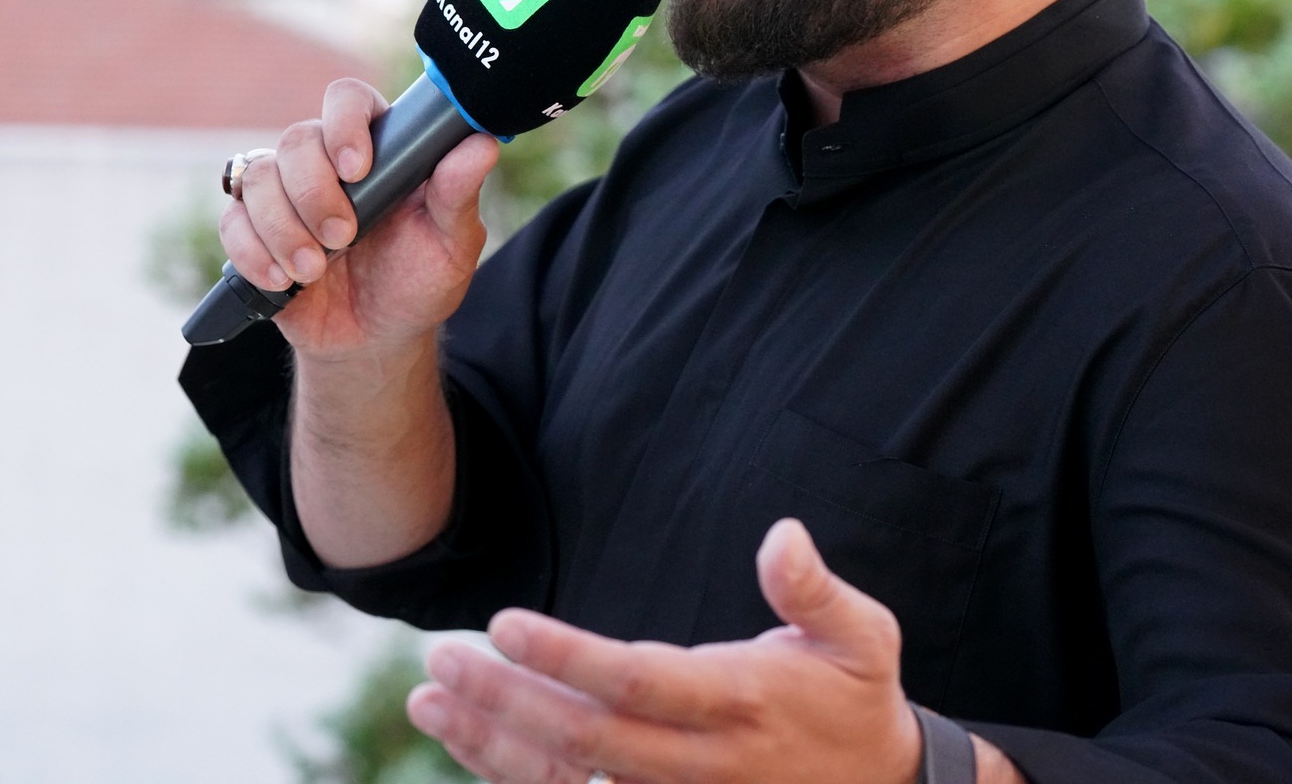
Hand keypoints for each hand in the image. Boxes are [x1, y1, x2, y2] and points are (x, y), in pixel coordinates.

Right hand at [219, 78, 498, 360]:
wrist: (374, 342)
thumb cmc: (417, 284)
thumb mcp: (451, 245)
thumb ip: (458, 195)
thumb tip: (481, 145)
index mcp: (377, 148)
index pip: (348, 99)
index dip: (345, 123)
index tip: (357, 168)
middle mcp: (326, 161)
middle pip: (296, 140)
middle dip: (314, 193)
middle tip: (343, 237)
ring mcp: (284, 193)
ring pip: (257, 178)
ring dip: (283, 228)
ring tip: (314, 271)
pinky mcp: (253, 229)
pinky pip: (232, 220)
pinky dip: (254, 252)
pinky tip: (284, 281)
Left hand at [405, 518, 1021, 783]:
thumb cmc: (856, 699)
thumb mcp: (862, 638)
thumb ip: (814, 590)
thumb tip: (781, 533)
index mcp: (738, 704)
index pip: (636, 682)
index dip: (566, 657)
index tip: (503, 625)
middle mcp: (698, 763)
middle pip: (583, 739)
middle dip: (505, 701)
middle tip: (443, 659)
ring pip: (567, 781)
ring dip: (491, 744)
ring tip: (428, 701)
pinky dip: (513, 776)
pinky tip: (467, 741)